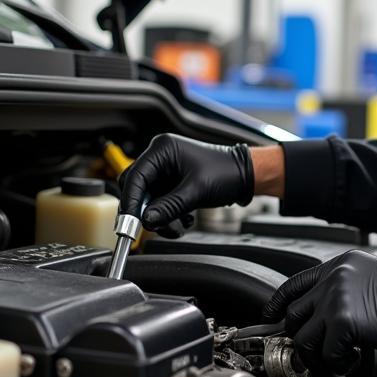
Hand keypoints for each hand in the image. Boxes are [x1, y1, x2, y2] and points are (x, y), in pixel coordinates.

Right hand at [118, 133, 253, 229]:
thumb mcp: (197, 191)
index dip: (131, 201)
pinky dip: (167, 215)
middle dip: (145, 211)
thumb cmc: (227, 172)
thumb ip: (169, 207)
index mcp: (162, 149)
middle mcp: (160, 158)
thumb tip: (146, 220)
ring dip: (159, 217)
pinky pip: (159, 203)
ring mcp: (165, 171)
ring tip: (178, 227)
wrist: (246, 176)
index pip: (135, 176)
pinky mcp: (171, 183)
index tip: (131, 221)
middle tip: (153, 227)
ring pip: (148, 200)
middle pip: (137, 188)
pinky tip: (184, 220)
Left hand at [263, 250, 376, 373]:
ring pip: (304, 337)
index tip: (271, 315)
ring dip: (319, 354)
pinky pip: (326, 354)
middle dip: (299, 336)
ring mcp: (335, 299)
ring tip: (340, 357)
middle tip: (311, 351)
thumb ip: (346, 291)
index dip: (279, 302)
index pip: (295, 283)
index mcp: (340, 266)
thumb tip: (332, 317)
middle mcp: (333, 279)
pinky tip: (354, 360)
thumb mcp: (373, 281)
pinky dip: (339, 363)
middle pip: (294, 313)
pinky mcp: (342, 322)